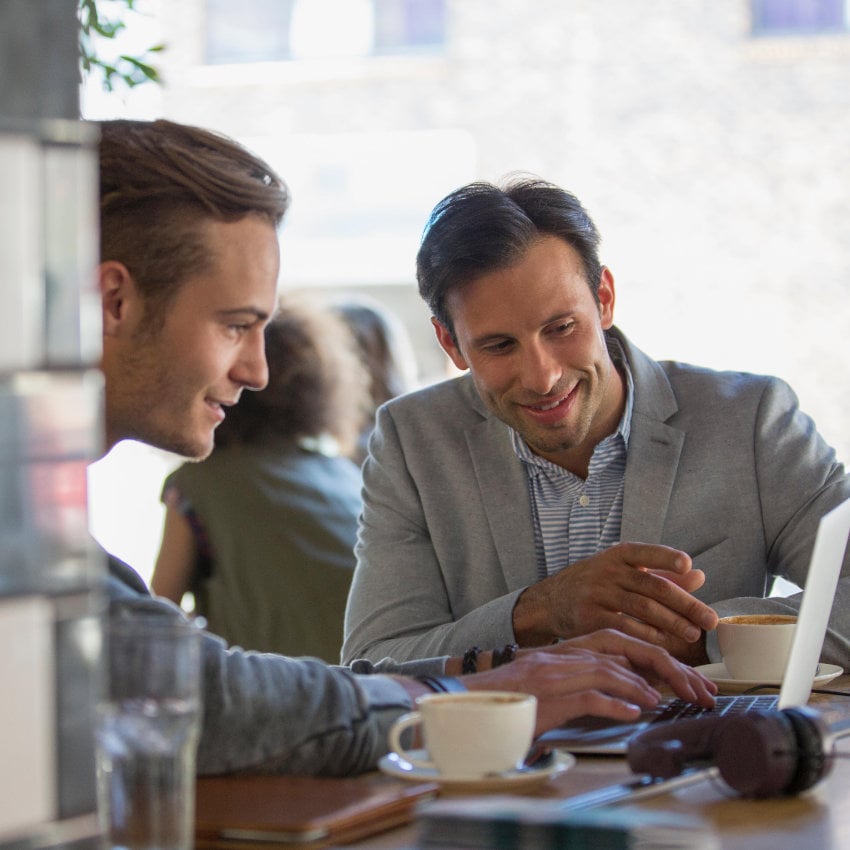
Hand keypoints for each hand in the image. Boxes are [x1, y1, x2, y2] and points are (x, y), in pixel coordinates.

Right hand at [462, 638, 707, 735]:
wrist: (469, 701)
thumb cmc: (512, 697)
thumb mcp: (553, 681)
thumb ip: (589, 677)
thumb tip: (635, 691)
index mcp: (569, 650)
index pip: (624, 642)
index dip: (663, 659)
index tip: (692, 680)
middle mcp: (564, 656)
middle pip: (626, 649)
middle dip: (670, 669)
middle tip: (700, 692)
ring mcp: (555, 674)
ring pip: (610, 669)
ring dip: (646, 687)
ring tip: (673, 701)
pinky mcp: (546, 696)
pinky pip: (588, 695)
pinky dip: (615, 703)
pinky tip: (635, 713)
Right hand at [512, 542, 718, 658]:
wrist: (551, 601)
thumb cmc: (596, 585)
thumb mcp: (623, 572)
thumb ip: (662, 574)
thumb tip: (699, 576)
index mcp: (618, 555)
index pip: (646, 553)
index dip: (667, 558)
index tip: (688, 565)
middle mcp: (607, 571)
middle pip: (653, 586)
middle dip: (685, 604)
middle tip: (709, 619)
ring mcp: (597, 594)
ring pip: (642, 608)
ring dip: (672, 622)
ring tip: (693, 633)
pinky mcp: (589, 617)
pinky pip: (625, 627)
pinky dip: (648, 635)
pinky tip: (665, 642)